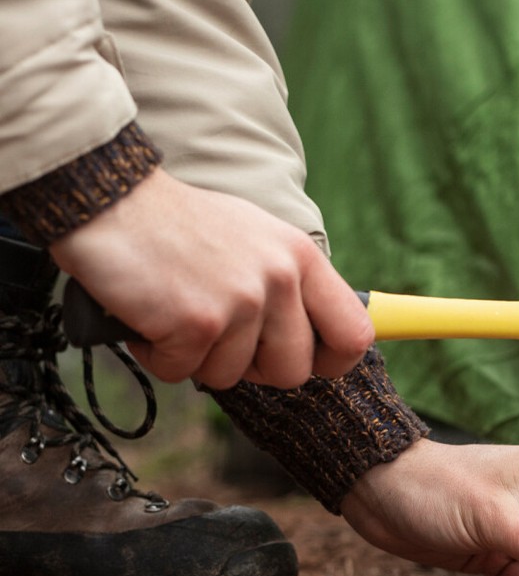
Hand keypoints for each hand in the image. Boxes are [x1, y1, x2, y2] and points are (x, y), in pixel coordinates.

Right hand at [50, 168, 373, 388]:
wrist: (108, 198)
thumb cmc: (180, 226)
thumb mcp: (258, 240)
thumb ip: (292, 286)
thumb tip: (320, 339)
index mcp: (302, 259)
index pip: (354, 334)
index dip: (333, 362)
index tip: (309, 362)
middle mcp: (280, 278)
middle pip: (294, 371)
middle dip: (254, 369)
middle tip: (219, 338)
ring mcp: (242, 301)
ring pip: (233, 377)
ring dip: (197, 358)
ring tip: (176, 311)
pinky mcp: (198, 322)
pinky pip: (183, 372)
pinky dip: (157, 355)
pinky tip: (148, 315)